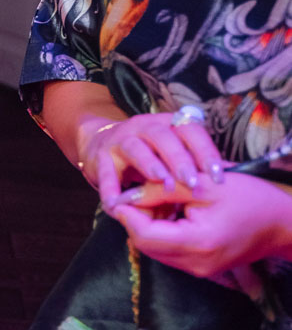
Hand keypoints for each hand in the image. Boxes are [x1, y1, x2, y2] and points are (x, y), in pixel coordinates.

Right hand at [79, 110, 222, 208]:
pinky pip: (105, 170)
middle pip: (163, 136)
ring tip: (162, 183)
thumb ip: (192, 169)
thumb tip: (229, 189)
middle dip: (179, 159)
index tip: (219, 176)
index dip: (205, 151)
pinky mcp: (100, 155)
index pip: (190, 130)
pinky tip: (117, 204)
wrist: (100, 146)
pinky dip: (111, 187)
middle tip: (191, 182)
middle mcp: (144, 128)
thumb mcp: (171, 157)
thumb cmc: (148, 158)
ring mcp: (121, 139)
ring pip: (135, 147)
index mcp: (168, 126)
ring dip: (150, 165)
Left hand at [112, 174, 291, 277]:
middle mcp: (195, 264)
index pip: (143, 234)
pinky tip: (174, 213)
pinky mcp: (202, 268)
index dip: (127, 213)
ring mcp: (199, 270)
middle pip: (145, 244)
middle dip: (136, 218)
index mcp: (196, 243)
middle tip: (143, 193)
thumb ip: (161, 190)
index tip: (123, 192)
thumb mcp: (203, 185)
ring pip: (154, 249)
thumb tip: (127, 196)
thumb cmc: (249, 199)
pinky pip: (169, 252)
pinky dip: (163, 232)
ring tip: (160, 200)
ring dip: (148, 225)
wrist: (283, 224)